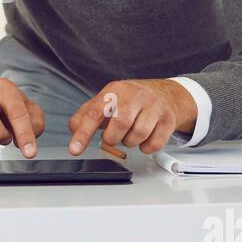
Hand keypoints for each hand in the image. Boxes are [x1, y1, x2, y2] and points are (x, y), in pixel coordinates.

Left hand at [67, 79, 195, 155]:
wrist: (162, 94)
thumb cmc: (128, 101)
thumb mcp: (104, 102)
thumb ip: (85, 116)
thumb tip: (74, 131)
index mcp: (114, 90)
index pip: (94, 113)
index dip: (83, 134)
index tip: (74, 150)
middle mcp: (135, 95)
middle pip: (119, 125)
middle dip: (113, 138)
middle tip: (114, 136)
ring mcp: (154, 106)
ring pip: (138, 135)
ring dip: (130, 142)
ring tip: (129, 134)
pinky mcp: (168, 119)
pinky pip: (154, 144)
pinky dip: (146, 147)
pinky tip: (144, 138)